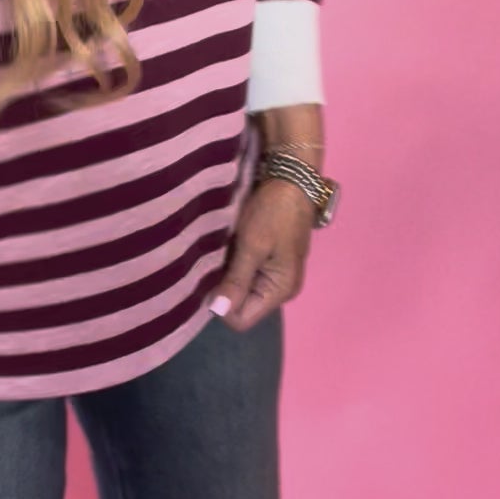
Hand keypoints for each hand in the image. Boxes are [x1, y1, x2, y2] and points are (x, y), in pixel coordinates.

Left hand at [208, 179, 315, 330]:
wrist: (291, 179)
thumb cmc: (273, 212)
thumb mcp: (253, 246)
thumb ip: (236, 280)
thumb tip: (217, 312)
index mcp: (280, 291)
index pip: (240, 319)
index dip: (221, 304)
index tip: (208, 278)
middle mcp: (280, 290)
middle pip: (241, 306)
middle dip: (223, 290)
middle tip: (210, 263)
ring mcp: (275, 275)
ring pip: (240, 289)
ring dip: (226, 276)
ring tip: (216, 255)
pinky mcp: (269, 261)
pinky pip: (245, 275)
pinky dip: (232, 266)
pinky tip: (224, 249)